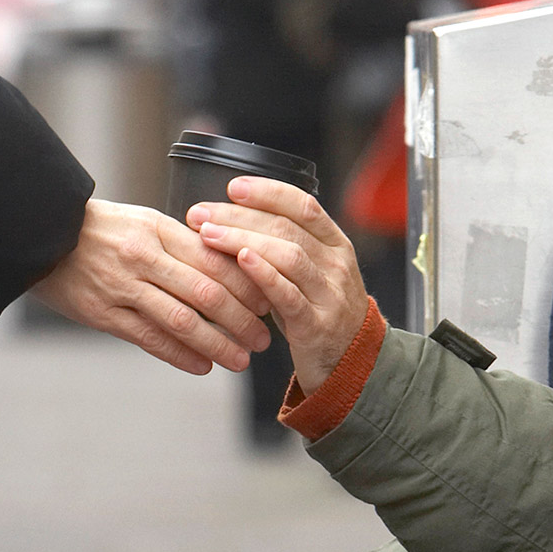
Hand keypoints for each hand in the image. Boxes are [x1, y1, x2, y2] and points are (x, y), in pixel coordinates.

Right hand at [29, 200, 272, 373]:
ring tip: (239, 360)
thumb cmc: (100, 230)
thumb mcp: (143, 222)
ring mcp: (121, 287)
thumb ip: (183, 244)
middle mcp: (143, 257)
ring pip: (181, 320)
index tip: (269, 302)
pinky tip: (202, 366)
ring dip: (217, 344)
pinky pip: (149, 339)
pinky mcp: (102, 314)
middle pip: (205, 292)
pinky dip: (179, 355)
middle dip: (241, 320)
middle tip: (263, 339)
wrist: (39, 233)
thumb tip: (232, 267)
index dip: (247, 284)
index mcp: (158, 229)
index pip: (215, 259)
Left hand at [189, 179, 369, 394]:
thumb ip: (283, 248)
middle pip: (287, 228)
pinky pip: (288, 295)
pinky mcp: (317, 324)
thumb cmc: (318, 314)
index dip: (267, 192)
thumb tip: (231, 220)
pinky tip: (240, 260)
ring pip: (288, 255)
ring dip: (242, 240)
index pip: (303, 205)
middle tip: (201, 214)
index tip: (233, 187)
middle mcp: (336, 264)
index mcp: (335, 244)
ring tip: (209, 235)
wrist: (351, 364)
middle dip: (240, 216)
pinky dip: (263, 275)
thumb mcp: (309, 275)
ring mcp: (330, 294)